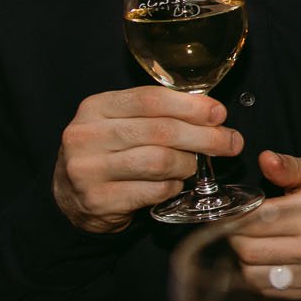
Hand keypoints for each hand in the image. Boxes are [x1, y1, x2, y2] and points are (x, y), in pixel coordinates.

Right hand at [52, 85, 242, 233]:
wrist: (69, 197)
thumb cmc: (108, 154)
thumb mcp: (121, 124)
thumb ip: (157, 114)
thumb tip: (212, 115)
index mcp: (95, 108)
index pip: (150, 99)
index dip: (191, 106)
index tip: (219, 113)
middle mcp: (86, 136)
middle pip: (161, 131)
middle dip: (204, 137)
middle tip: (230, 143)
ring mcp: (88, 170)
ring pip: (159, 162)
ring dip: (187, 165)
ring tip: (193, 167)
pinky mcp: (98, 200)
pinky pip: (153, 191)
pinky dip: (172, 187)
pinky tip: (173, 185)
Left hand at [227, 154, 300, 266]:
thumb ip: (290, 167)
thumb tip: (266, 159)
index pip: (255, 220)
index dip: (235, 217)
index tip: (231, 213)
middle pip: (249, 250)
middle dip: (235, 237)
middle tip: (237, 227)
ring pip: (253, 274)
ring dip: (245, 259)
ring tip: (252, 243)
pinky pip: (269, 289)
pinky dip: (259, 276)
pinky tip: (267, 259)